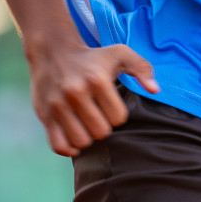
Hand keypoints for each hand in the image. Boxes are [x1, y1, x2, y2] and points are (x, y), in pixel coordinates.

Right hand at [28, 38, 158, 155]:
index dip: (118, 115)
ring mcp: (58, 106)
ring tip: (87, 125)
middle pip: (101, 132)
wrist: (53, 53)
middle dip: (104, 128)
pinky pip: (58, 146)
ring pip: (81, 141)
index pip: (118, 118)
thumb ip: (143, 69)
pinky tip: (74, 137)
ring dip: (88, 138)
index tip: (112, 106)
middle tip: (100, 116)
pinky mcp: (45, 116)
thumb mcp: (120, 53)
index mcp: (97, 80)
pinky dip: (69, 148)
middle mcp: (76, 93)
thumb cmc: (93, 57)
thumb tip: (155, 90)